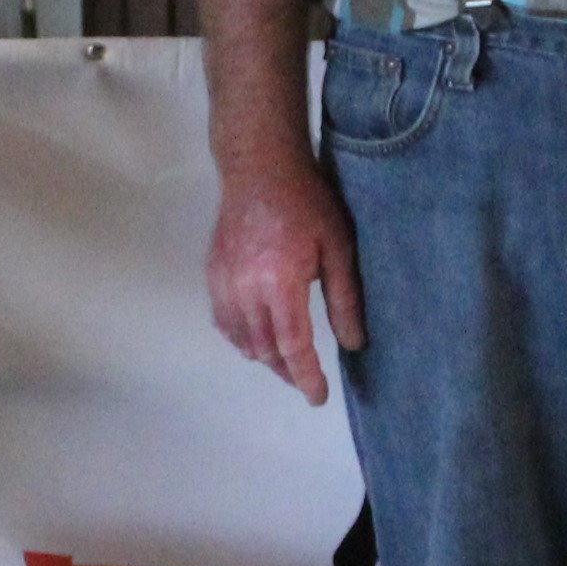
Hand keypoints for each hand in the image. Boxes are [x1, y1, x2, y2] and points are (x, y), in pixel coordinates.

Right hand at [207, 163, 366, 406]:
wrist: (259, 168)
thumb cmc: (306, 201)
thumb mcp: (338, 247)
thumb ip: (344, 298)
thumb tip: (353, 343)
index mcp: (280, 283)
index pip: (293, 346)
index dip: (306, 377)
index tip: (317, 397)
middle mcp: (246, 289)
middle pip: (265, 349)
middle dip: (287, 371)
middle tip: (307, 380)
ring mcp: (224, 283)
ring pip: (241, 340)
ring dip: (264, 356)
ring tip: (285, 360)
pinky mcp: (213, 275)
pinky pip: (224, 322)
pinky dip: (241, 337)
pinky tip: (257, 336)